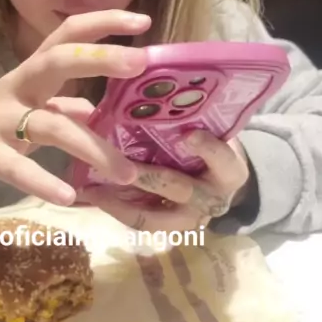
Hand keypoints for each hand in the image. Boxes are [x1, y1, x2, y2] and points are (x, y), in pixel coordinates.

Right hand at [0, 10, 149, 204]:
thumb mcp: (27, 113)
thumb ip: (60, 108)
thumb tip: (95, 108)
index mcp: (31, 75)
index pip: (67, 35)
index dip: (102, 23)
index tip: (142, 21)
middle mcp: (16, 88)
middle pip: (57, 61)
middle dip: (99, 58)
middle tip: (140, 62)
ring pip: (49, 125)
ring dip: (91, 147)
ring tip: (126, 172)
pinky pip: (16, 167)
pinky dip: (43, 182)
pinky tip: (68, 198)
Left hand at [83, 130, 249, 231]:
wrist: (221, 185)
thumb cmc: (211, 148)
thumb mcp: (213, 133)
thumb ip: (193, 121)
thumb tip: (155, 92)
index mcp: (229, 172)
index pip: (223, 160)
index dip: (207, 149)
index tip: (188, 135)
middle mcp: (211, 200)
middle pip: (179, 189)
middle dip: (146, 177)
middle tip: (119, 165)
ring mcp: (189, 220)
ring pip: (153, 218)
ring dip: (120, 203)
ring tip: (92, 189)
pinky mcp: (168, 230)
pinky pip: (139, 223)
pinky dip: (115, 209)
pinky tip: (92, 194)